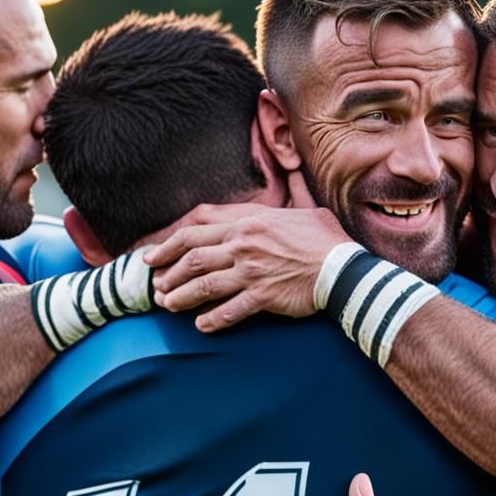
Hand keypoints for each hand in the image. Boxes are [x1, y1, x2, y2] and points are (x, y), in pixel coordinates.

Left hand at [144, 184, 351, 331]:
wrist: (343, 267)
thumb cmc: (325, 238)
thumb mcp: (302, 209)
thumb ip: (284, 198)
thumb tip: (291, 170)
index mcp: (248, 222)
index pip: (196, 231)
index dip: (168, 244)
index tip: (152, 255)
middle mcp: (244, 245)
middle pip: (192, 259)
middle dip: (168, 273)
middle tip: (155, 285)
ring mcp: (252, 271)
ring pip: (204, 285)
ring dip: (181, 297)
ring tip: (168, 305)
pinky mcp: (263, 296)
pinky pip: (230, 310)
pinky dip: (212, 320)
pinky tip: (201, 326)